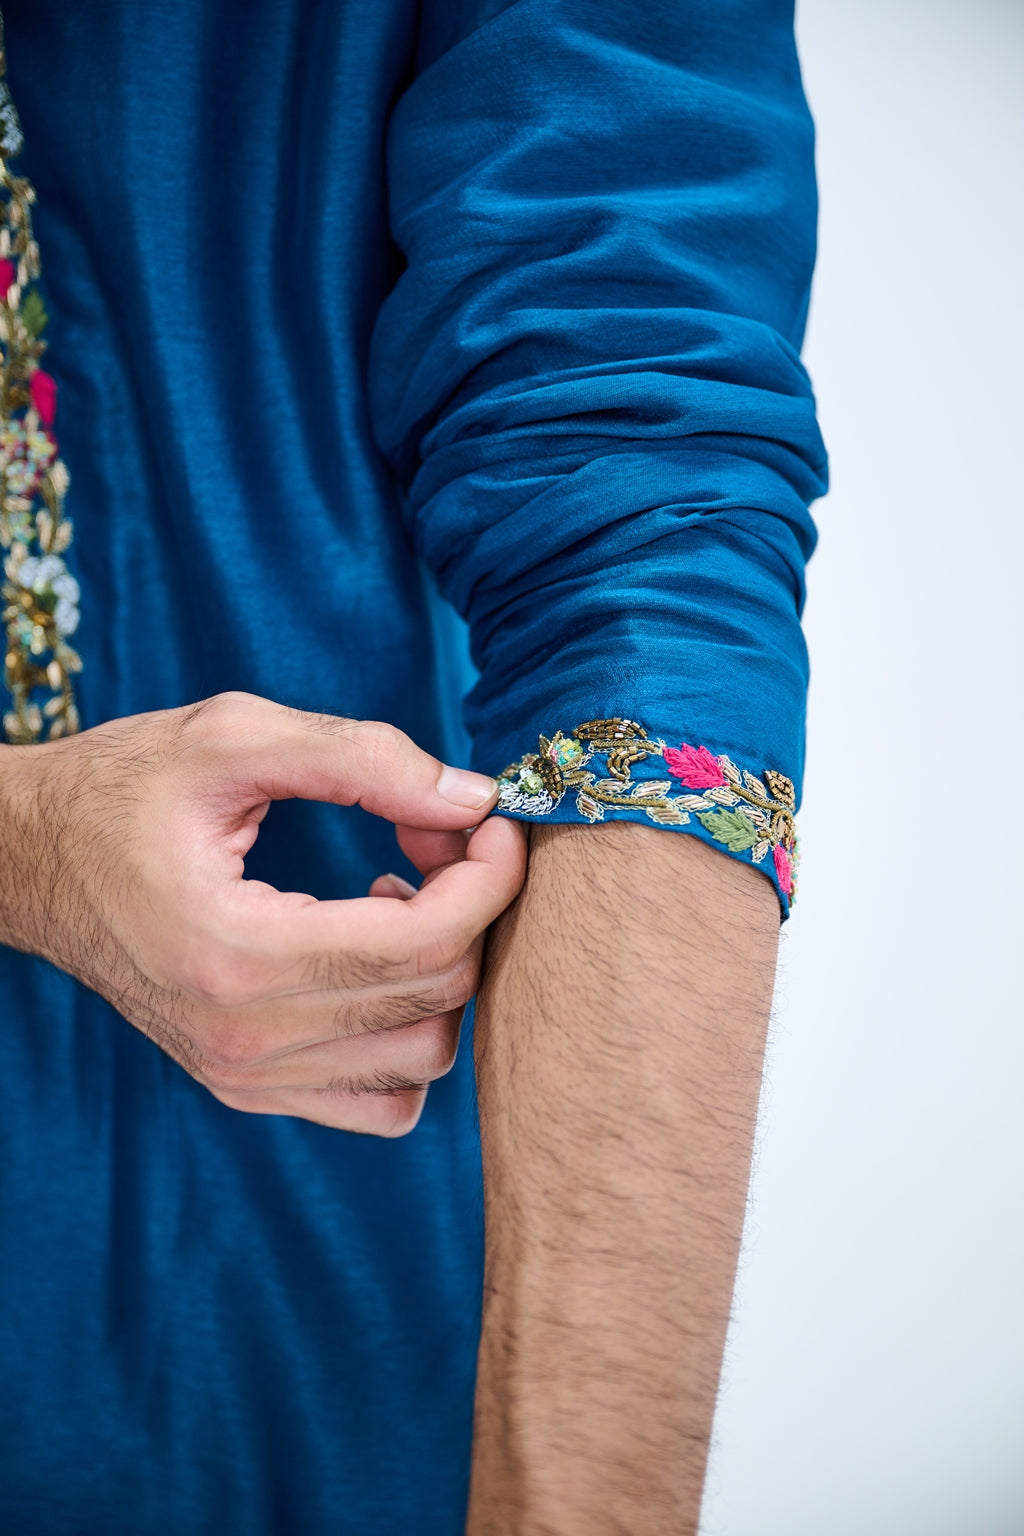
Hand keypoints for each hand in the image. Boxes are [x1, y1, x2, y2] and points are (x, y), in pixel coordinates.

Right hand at [0, 692, 525, 1133]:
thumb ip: (362, 759)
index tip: (488, 819)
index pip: (426, 943)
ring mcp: (244, 1075)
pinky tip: (369, 957)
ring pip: (424, 1059)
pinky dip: (407, 1035)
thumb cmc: (123, 787)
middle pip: (438, 998)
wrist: (31, 859)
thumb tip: (473, 798)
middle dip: (471, 908)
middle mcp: (244, 1037)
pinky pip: (383, 1102)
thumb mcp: (233, 737)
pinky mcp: (248, 1086)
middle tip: (435, 838)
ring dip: (443, 972)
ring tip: (392, 895)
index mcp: (237, 952)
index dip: (490, 876)